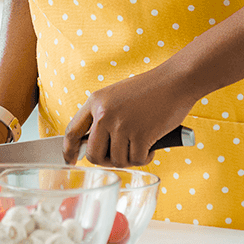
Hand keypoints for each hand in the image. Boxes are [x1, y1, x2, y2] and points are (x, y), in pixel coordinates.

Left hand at [62, 68, 194, 167]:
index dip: (68, 150)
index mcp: (95, 101)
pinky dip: (146, 157)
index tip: (70, 160)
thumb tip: (92, 145)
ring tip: (140, 144)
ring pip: (117, 160)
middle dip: (105, 161)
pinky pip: (137, 160)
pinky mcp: (141, 134)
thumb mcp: (115, 97)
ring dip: (130, 158)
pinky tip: (151, 145)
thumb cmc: (149, 90)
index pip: (72, 131)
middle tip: (118, 157)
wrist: (175, 81)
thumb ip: (102, 116)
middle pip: (93, 154)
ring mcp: (122, 124)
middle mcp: (104, 114)